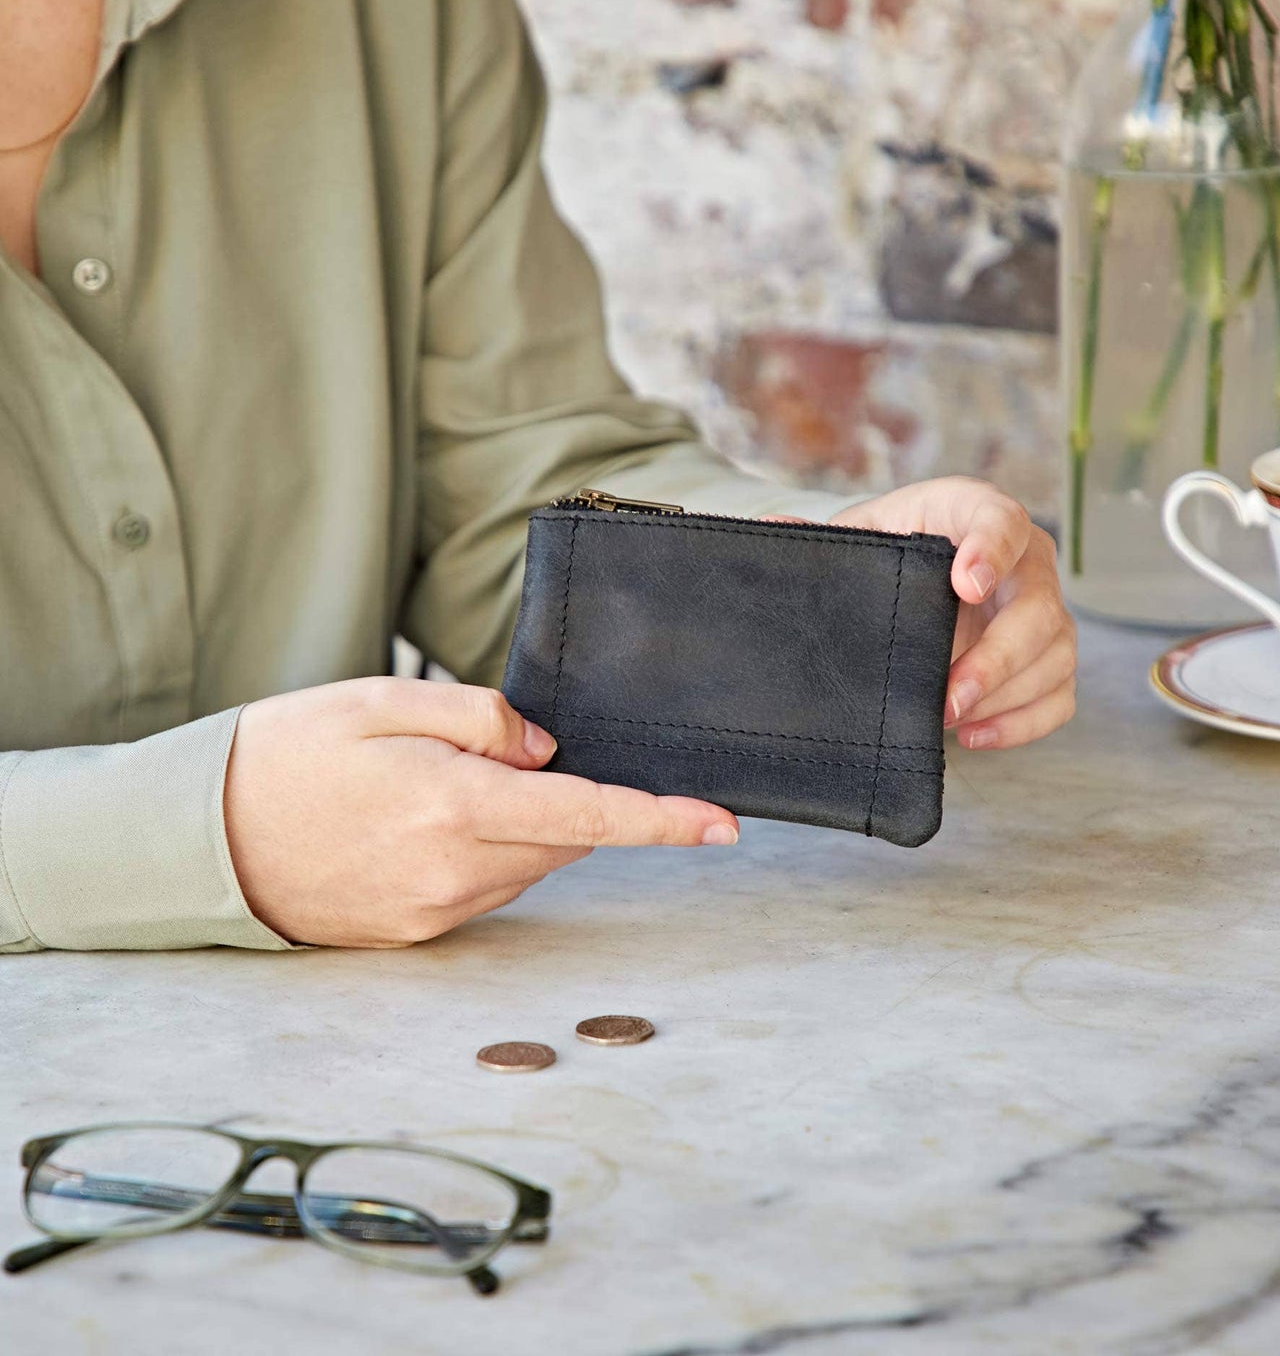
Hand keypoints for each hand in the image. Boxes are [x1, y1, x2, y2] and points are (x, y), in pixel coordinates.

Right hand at [223, 678, 739, 946]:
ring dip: (520, 824)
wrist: (200, 838)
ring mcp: (435, 913)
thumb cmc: (290, 753)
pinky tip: (419, 824)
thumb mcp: (383, 701)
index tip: (723, 823)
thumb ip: (483, 718)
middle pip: (563, 837)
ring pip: (527, 863)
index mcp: (455, 806)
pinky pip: (485, 888)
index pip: (589, 814)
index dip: (664, 820)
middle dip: (563, 797)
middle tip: (500, 755)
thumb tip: (550, 750)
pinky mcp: (415, 934)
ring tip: (437, 786)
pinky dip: (484, 851)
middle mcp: (456, 873)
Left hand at [832, 477, 1075, 750]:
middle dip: (997, 656)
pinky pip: (1059, 696)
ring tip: (948, 719)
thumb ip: (818, 537)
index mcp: (975, 512)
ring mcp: (1044, 610)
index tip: (965, 584)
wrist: (906, 580)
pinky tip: (972, 734)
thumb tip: (771, 527)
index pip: (1002, 520)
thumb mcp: (856, 537)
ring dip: (1005, 696)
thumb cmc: (886, 551)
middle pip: (1039, 605)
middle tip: (948, 695)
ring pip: (1055, 655)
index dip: (991, 550)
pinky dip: (1021, 722)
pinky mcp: (1047, 659)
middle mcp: (1025, 559)